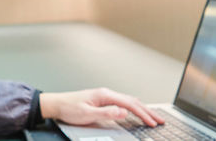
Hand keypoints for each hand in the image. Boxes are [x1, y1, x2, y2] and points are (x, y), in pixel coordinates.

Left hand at [39, 88, 165, 126]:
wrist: (55, 104)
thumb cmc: (68, 108)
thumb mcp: (87, 114)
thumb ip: (106, 113)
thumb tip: (123, 112)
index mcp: (105, 95)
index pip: (129, 104)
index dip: (143, 114)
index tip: (153, 123)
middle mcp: (106, 93)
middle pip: (132, 101)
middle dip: (148, 112)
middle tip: (160, 121)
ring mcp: (104, 96)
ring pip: (129, 101)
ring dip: (142, 109)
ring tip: (153, 117)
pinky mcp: (102, 100)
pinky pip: (123, 102)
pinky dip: (133, 107)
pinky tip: (136, 110)